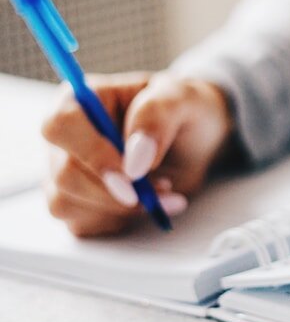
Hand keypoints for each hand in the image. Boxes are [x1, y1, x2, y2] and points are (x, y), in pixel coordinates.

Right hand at [42, 71, 233, 236]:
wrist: (196, 141)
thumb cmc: (184, 110)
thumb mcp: (183, 98)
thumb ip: (157, 116)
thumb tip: (134, 160)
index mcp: (83, 98)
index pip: (62, 125)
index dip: (92, 153)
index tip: (132, 174)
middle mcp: (67, 136)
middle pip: (64, 173)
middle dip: (115, 191)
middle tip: (162, 186)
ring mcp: (66, 171)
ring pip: (67, 203)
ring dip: (121, 207)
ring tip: (162, 189)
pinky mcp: (76, 202)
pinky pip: (81, 223)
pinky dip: (120, 220)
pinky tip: (148, 203)